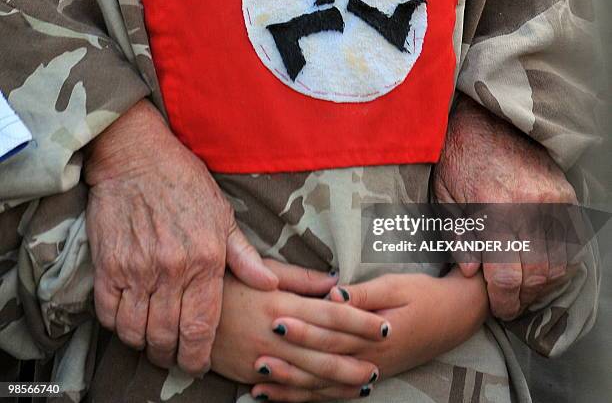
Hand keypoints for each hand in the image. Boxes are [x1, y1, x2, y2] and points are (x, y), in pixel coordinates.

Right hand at [84, 100, 277, 375]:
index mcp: (206, 260)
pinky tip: (128, 321)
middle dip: (171, 356)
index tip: (197, 364)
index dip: (198, 356)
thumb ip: (244, 255)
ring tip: (152, 342)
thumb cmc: (185, 184)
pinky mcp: (107, 265)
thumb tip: (270, 284)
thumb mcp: (223, 215)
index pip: (202, 327)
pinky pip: (108, 313)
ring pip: (136, 331)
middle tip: (174, 357)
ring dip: (144, 344)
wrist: (138, 159)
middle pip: (167, 336)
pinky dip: (117, 326)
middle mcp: (171, 270)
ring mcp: (136, 269)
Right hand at [212, 260, 390, 401]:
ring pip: (311, 375)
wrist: (185, 310)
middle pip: (326, 351)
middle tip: (382, 360)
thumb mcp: (262, 271)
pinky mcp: (251, 374)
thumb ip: (299, 278)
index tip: (383, 325)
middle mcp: (277, 334)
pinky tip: (328, 394)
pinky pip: (287, 389)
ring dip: (340, 381)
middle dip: (357, 358)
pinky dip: (311, 394)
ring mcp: (264, 358)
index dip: (360, 321)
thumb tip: (333, 280)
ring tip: (366, 383)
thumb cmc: (228, 283)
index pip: (331, 314)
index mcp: (282, 303)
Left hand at [255, 269, 487, 400]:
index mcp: (375, 333)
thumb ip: (363, 294)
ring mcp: (372, 371)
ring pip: (327, 386)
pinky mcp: (372, 375)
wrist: (456, 316)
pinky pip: (338, 392)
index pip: (333, 333)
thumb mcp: (396, 285)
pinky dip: (312, 397)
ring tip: (261, 385)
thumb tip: (332, 295)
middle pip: (324, 363)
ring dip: (294, 387)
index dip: (304, 329)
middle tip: (257, 357)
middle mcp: (371, 359)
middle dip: (289, 362)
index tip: (276, 321)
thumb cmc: (424, 294)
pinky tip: (290, 396)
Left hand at [433, 94, 577, 319]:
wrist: (483, 120)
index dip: (503, 298)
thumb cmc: (457, 159)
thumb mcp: (444, 196)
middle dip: (523, 296)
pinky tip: (541, 267)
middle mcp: (528, 207)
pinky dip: (558, 259)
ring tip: (525, 291)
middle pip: (535, 272)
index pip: (505, 272)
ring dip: (543, 283)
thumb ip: (458, 236)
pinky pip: (568, 238)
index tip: (499, 309)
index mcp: (493, 209)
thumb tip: (471, 271)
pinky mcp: (562, 193)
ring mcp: (551, 200)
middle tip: (511, 305)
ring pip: (557, 259)